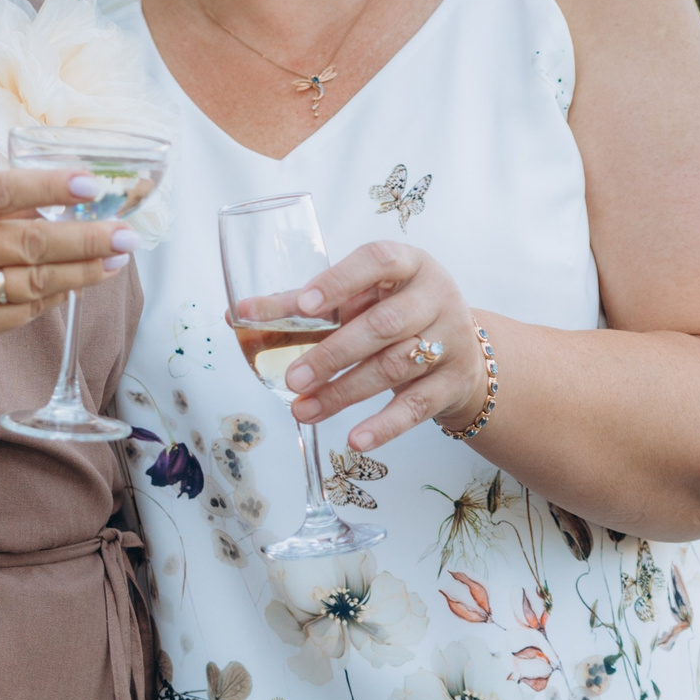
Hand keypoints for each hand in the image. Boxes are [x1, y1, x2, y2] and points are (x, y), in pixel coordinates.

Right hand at [0, 168, 138, 372]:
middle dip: (87, 238)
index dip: (50, 186)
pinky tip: (79, 282)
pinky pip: (25, 312)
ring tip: (115, 258)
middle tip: (126, 233)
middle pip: (29, 243)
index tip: (91, 185)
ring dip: (83, 271)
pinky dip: (56, 295)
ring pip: (35, 283)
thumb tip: (62, 203)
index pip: (1, 190)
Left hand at [275, 240, 488, 450]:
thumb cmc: (394, 313)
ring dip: (344, 392)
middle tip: (292, 379)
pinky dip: (385, 426)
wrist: (461, 350)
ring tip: (302, 409)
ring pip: (394, 367)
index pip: (377, 260)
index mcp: (408, 264)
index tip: (304, 305)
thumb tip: (238, 316)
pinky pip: (417, 407)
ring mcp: (451, 340)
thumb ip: (301, 306)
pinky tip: (355, 439)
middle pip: (383, 325)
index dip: (340, 280)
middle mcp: (434, 296)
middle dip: (333, 354)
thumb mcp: (358, 299)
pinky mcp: (454, 381)